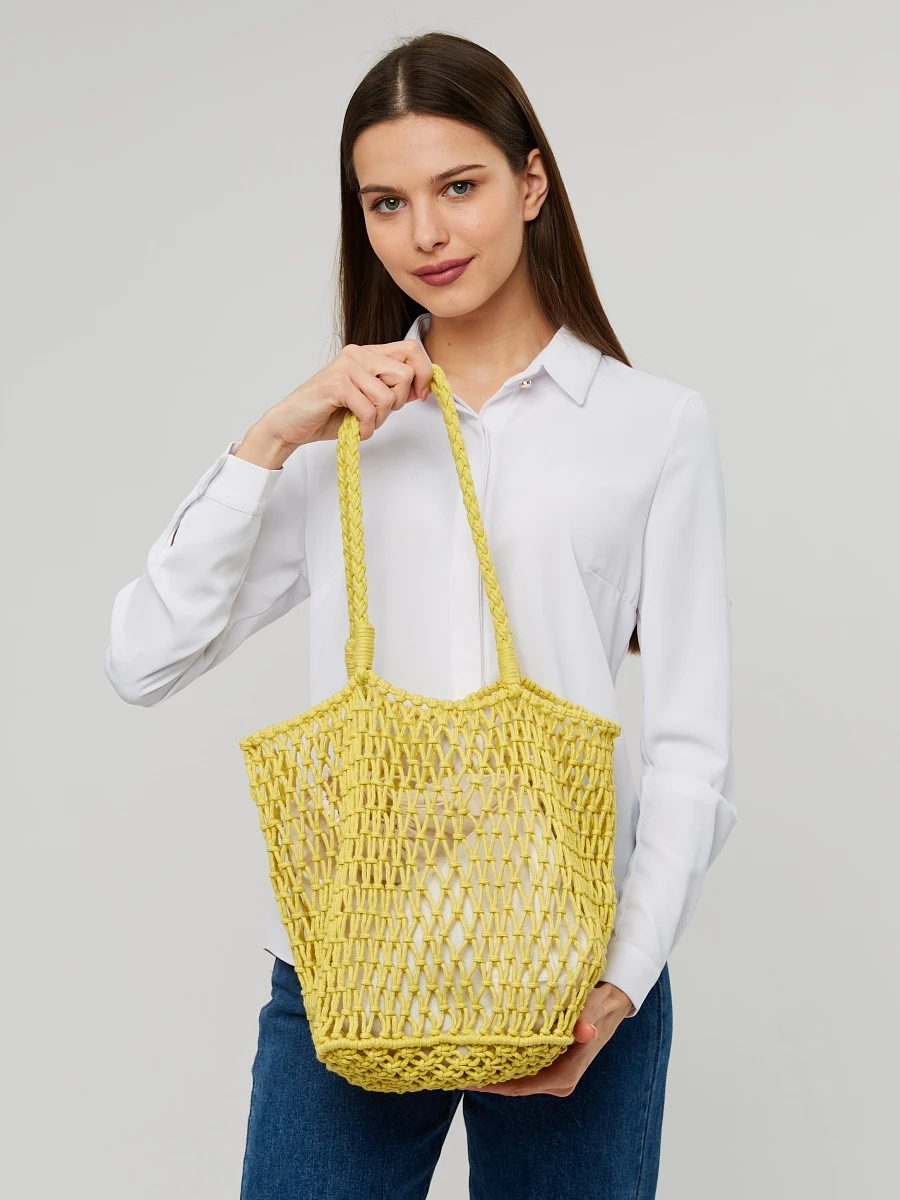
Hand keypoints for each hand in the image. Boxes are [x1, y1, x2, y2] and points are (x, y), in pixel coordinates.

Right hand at [256, 339, 434, 451]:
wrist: (290, 424)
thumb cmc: (328, 413)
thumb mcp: (368, 399)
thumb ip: (391, 389)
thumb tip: (423, 386)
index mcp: (367, 353)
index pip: (412, 349)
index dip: (424, 373)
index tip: (420, 395)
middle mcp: (357, 353)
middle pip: (405, 373)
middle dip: (398, 402)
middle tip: (377, 413)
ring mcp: (346, 367)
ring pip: (387, 396)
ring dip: (378, 419)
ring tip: (360, 421)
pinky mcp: (336, 384)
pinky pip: (369, 410)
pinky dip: (364, 427)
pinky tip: (352, 428)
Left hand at [460, 983, 635, 1097]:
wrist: (613, 1003)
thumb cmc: (599, 1006)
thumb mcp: (591, 1009)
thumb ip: (584, 1019)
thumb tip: (585, 1031)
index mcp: (564, 1075)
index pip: (519, 1087)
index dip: (492, 1085)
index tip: (467, 1078)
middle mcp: (558, 1080)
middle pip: (514, 1085)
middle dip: (487, 1078)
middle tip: (456, 1068)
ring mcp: (553, 1072)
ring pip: (517, 1077)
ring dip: (494, 1070)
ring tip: (464, 1060)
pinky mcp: (550, 1062)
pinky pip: (522, 1067)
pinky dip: (504, 1061)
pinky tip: (485, 1051)